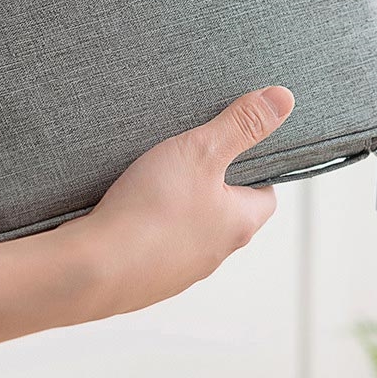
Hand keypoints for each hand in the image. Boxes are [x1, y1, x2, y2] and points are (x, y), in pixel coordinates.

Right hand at [63, 86, 294, 317]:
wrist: (94, 268)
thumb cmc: (152, 211)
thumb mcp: (202, 151)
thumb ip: (240, 124)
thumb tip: (283, 99)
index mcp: (238, 224)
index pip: (265, 195)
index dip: (255, 169)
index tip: (237, 147)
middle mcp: (214, 253)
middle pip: (225, 212)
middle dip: (211, 184)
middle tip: (191, 155)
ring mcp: (178, 270)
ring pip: (188, 230)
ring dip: (177, 206)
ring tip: (155, 176)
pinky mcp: (144, 278)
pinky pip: (154, 245)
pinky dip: (147, 226)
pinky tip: (127, 207)